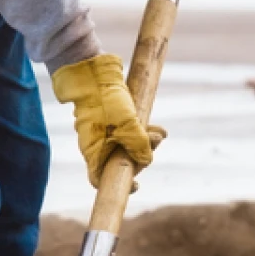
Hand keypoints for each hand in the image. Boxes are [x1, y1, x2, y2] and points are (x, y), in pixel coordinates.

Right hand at [51, 53, 165, 187]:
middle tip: (158, 140)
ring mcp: (102, 132)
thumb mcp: (128, 125)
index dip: (120, 185)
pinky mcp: (109, 120)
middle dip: (143, 155)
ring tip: (161, 131)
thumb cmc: (106, 100)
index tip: (138, 185)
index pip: (101, 179)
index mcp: (94, 152)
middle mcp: (96, 145)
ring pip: (126, 145)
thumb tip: (147, 160)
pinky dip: (140, 130)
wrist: (92, 70)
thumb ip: (139, 146)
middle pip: (121, 161)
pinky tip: (156, 126)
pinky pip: (126, 132)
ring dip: (146, 140)